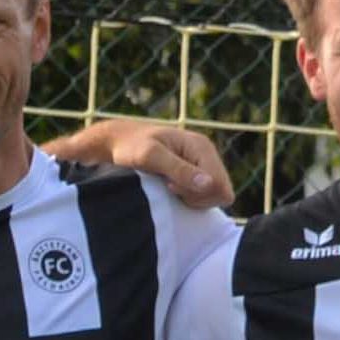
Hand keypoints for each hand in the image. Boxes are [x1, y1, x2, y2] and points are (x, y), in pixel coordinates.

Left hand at [47, 115, 232, 212]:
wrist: (118, 142)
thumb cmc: (130, 147)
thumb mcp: (151, 157)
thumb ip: (179, 170)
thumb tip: (209, 184)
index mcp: (202, 147)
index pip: (221, 186)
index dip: (198, 194)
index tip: (172, 186)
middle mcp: (207, 154)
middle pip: (221, 193)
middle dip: (196, 197)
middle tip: (170, 188)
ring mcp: (202, 164)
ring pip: (214, 196)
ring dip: (192, 198)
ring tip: (168, 187)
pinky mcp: (195, 173)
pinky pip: (204, 195)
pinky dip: (189, 197)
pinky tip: (171, 189)